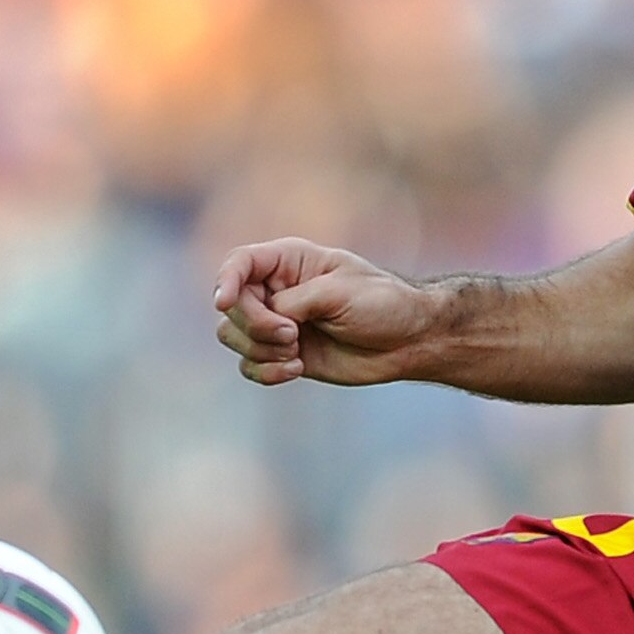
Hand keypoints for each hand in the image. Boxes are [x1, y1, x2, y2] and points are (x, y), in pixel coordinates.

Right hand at [212, 238, 437, 388]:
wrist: (409, 341)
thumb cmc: (382, 305)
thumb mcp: (339, 293)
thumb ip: (294, 302)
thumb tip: (266, 320)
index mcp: (289, 262)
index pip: (239, 263)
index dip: (225, 281)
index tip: (223, 302)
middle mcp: (277, 291)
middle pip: (232, 307)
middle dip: (255, 326)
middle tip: (292, 335)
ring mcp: (278, 324)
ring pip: (232, 337)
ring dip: (260, 349)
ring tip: (296, 352)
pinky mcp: (284, 355)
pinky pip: (249, 365)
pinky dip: (266, 371)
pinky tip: (296, 369)